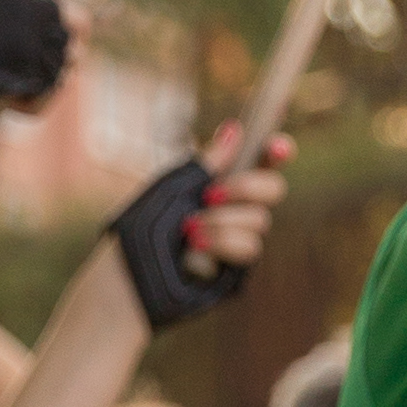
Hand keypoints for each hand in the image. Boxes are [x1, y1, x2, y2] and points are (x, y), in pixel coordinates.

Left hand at [111, 131, 287, 332]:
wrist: (127, 277)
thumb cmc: (140, 231)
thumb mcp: (172, 187)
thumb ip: (206, 164)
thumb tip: (234, 129)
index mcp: (218, 185)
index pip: (260, 162)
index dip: (277, 151)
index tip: (279, 147)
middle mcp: (233, 213)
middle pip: (273, 190)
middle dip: (249, 187)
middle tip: (210, 195)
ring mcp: (237, 243)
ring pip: (260, 221)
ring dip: (222, 222)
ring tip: (187, 231)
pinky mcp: (236, 273)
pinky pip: (250, 249)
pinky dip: (221, 244)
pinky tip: (192, 251)